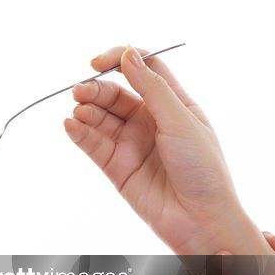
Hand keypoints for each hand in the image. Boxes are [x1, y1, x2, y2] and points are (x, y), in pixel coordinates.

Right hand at [64, 45, 271, 255]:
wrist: (200, 220)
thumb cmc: (203, 170)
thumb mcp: (180, 120)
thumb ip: (151, 87)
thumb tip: (128, 54)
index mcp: (172, 103)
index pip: (143, 69)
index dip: (120, 59)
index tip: (99, 62)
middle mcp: (149, 120)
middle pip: (115, 93)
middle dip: (95, 89)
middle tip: (79, 92)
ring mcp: (131, 143)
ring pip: (100, 117)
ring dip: (85, 110)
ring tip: (77, 112)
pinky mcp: (116, 166)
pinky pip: (92, 143)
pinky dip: (79, 132)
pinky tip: (70, 125)